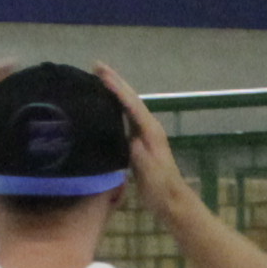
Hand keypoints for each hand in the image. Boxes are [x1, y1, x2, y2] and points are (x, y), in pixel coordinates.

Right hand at [96, 62, 190, 214]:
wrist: (171, 201)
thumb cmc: (160, 187)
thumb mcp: (148, 171)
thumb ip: (139, 153)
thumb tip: (128, 136)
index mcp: (150, 131)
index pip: (130, 103)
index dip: (115, 87)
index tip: (99, 72)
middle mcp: (148, 127)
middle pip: (130, 98)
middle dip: (114, 81)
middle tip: (96, 66)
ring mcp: (145, 134)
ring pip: (128, 105)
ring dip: (115, 90)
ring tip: (98, 78)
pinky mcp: (139, 142)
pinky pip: (126, 117)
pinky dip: (115, 106)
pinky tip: (106, 105)